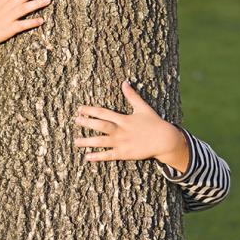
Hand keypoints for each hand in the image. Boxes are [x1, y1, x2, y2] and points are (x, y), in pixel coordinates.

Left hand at [73, 80, 188, 171]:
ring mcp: (122, 143)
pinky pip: (108, 155)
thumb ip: (132, 96)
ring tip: (75, 142)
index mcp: (124, 119)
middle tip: (75, 121)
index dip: (91, 110)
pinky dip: (97, 156)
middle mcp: (121, 130)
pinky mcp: (124, 154)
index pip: (104, 113)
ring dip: (87, 142)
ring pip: (101, 142)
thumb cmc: (154, 122)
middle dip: (87, 123)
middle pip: (100, 126)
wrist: (164, 140)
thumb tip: (125, 82)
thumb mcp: (142, 107)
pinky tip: (87, 157)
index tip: (80, 109)